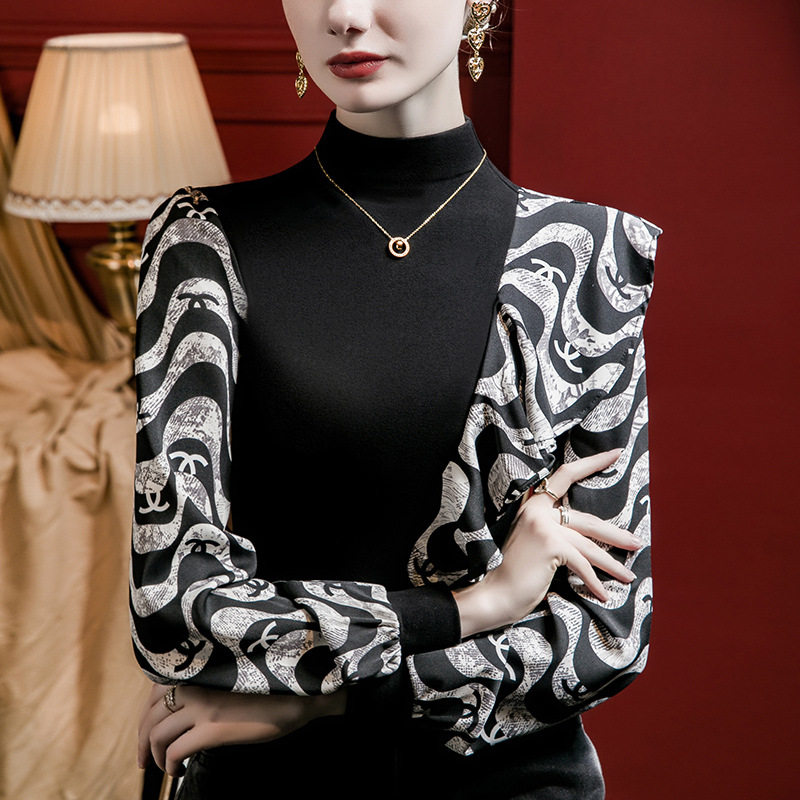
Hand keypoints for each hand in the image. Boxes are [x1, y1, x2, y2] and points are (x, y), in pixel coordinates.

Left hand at [138, 682, 345, 776]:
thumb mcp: (230, 680)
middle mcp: (196, 684)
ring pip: (158, 734)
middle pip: (151, 715)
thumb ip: (205, 687)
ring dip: (155, 755)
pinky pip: (175, 750)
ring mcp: (203, 706)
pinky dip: (170, 764)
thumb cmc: (269, 688)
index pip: (155, 692)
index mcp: (200, 671)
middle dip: (143, 741)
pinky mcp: (213, 728)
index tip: (146, 733)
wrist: (297, 694)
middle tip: (144, 759)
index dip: (146, 716)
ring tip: (163, 766)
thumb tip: (181, 710)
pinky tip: (178, 770)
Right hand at [453, 449, 641, 636]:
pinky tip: (603, 595)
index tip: (615, 455)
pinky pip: (582, 564)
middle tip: (637, 542)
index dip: (592, 463)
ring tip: (629, 575)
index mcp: (532, 505)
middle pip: (587, 519)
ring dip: (612, 564)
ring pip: (589, 544)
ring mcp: (544, 526)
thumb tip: (587, 537)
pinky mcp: (550, 544)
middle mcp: (537, 510)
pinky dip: (594, 582)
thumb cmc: (512, 574)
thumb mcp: (531, 544)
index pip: (565, 475)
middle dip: (615, 535)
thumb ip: (551, 531)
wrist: (493, 594)